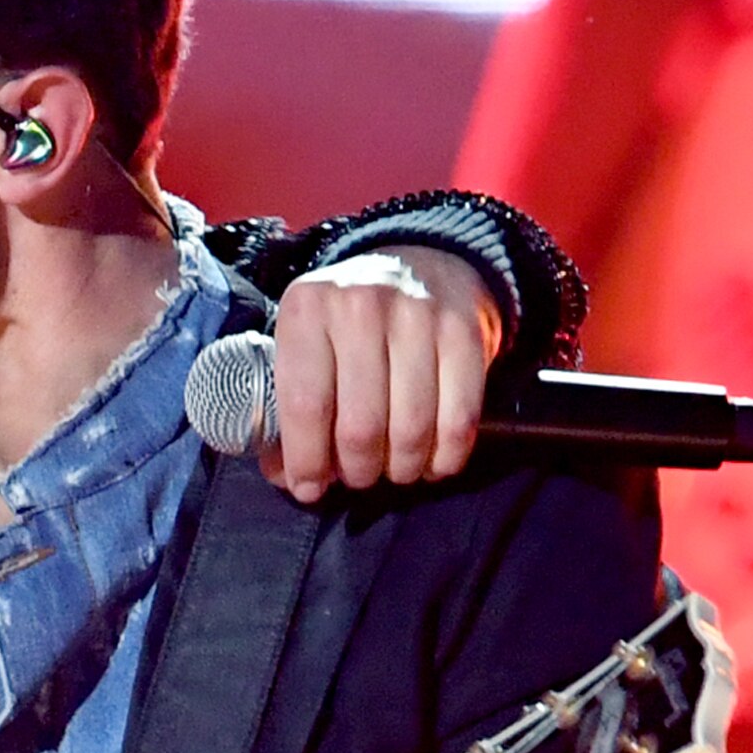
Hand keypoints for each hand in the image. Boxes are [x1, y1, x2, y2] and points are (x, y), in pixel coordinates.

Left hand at [268, 247, 502, 500]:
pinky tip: (432, 463)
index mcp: (307, 309)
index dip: (307, 460)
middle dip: (357, 470)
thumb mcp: (305, 343)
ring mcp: (418, 315)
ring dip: (401, 468)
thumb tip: (290, 476)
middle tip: (356, 477)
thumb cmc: (348, 323)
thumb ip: (287, 407)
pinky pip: (460, 418)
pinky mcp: (464, 332)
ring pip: (411, 428)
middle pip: (360, 425)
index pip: (305, 404)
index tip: (308, 487)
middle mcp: (361, 306)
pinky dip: (446, 456)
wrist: (422, 264)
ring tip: (392, 470)